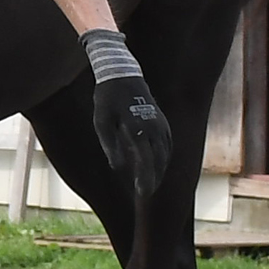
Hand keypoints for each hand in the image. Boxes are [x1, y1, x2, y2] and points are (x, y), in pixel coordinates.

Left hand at [92, 65, 173, 199]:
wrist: (122, 75)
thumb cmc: (107, 99)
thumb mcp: (101, 122)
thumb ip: (110, 145)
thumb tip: (117, 167)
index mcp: (139, 129)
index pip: (146, 161)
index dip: (145, 179)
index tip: (142, 193)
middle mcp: (155, 128)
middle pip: (159, 160)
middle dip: (154, 179)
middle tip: (145, 194)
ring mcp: (161, 124)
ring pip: (166, 153)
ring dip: (160, 169)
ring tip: (151, 183)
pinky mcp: (163, 121)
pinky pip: (167, 144)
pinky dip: (164, 157)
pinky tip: (158, 164)